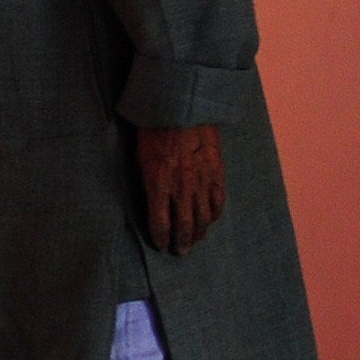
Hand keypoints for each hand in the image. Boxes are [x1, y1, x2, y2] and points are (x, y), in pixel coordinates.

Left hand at [136, 123, 224, 252]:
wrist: (182, 108)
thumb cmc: (154, 130)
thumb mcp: (141, 157)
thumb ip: (147, 182)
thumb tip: (150, 203)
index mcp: (158, 183)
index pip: (159, 222)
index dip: (160, 238)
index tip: (160, 245)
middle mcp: (181, 187)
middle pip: (184, 226)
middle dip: (181, 242)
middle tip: (179, 252)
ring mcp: (201, 181)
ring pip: (203, 218)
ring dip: (199, 234)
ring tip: (195, 241)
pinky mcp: (216, 172)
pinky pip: (218, 201)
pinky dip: (214, 215)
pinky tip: (210, 221)